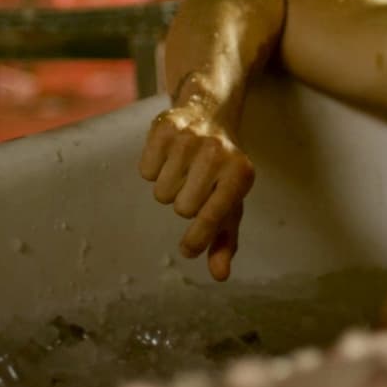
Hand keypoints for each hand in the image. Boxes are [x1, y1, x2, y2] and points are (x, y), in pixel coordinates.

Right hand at [139, 98, 253, 280]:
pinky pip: (146, 171)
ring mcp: (190, 138)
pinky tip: (168, 156)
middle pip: (182, 208)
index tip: (186, 249)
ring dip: (168, 188)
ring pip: (162, 193)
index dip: (197, 239)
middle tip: (194, 186)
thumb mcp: (231, 202)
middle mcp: (218, 153)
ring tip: (183, 169)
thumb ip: (225, 240)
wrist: (209, 111)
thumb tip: (220, 275)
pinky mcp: (164, 127)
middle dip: (184, 204)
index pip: (212, 217)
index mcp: (240, 173)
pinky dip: (153, 169)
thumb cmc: (222, 169)